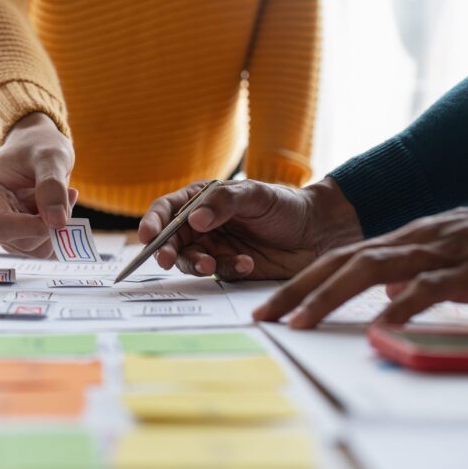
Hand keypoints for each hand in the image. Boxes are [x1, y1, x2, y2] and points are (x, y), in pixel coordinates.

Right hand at [0, 112, 77, 257]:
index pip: (2, 225)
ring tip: (61, 198)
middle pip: (17, 241)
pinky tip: (56, 210)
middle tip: (68, 195)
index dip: (36, 227)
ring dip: (54, 229)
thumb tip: (57, 222)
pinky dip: (54, 234)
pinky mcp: (8, 237)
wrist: (34, 148)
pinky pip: (36, 249)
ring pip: (30, 249)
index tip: (61, 213)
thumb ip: (52, 185)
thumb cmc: (38, 147)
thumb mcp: (51, 157)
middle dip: (50, 225)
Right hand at [138, 177, 361, 279]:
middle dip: (168, 251)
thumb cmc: (287, 205)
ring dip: (197, 264)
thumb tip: (194, 218)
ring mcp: (215, 247)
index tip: (147, 237)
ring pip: (190, 260)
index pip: (167, 210)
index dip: (153, 222)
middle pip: (171, 240)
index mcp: (203, 200)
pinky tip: (247, 263)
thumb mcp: (256, 195)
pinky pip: (217, 273)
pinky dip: (228, 269)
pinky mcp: (230, 267)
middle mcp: (203, 225)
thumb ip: (223, 202)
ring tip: (216, 264)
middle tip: (168, 260)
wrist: (319, 232)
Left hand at [253, 167, 467, 327]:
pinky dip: (399, 304)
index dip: (297, 283)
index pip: (335, 261)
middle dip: (295, 290)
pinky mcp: (466, 269)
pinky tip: (379, 325)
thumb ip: (409, 274)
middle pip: (337, 262)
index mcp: (398, 242)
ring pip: (368, 270)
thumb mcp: (441, 258)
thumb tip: (384, 297)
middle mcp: (406, 242)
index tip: (268, 308)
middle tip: (262, 316)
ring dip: (329, 297)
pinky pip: (427, 286)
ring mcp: (434, 253)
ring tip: (300, 323)